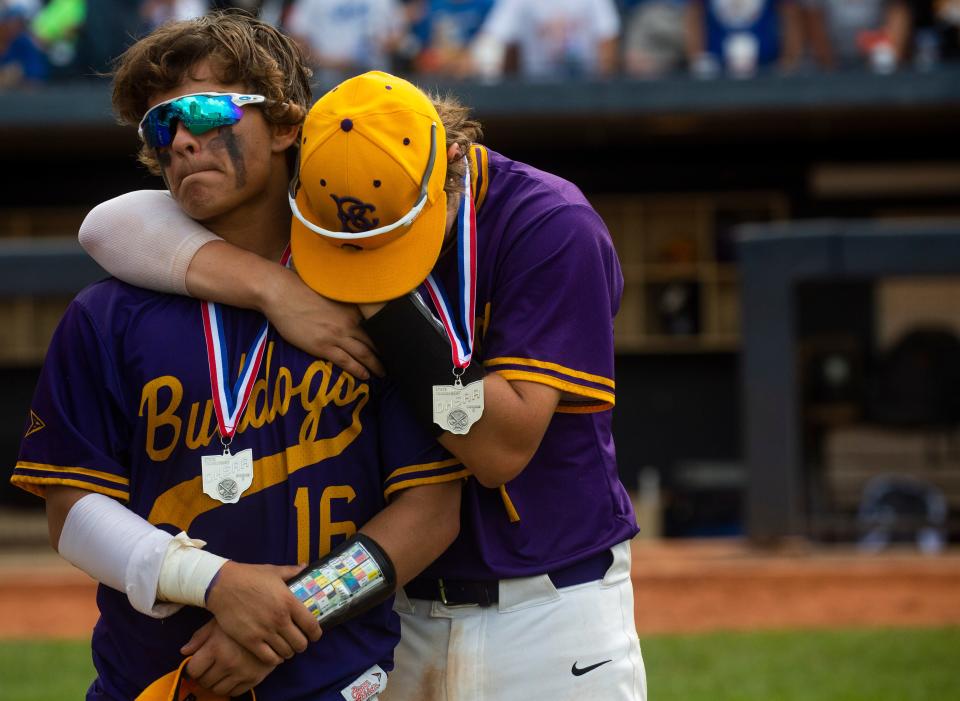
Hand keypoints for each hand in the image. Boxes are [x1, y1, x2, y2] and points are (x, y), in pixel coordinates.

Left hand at [181, 620, 277, 695]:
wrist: (272, 621)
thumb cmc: (241, 618)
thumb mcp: (218, 622)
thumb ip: (199, 637)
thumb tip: (184, 652)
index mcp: (216, 647)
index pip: (193, 670)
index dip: (193, 668)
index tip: (197, 664)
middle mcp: (228, 662)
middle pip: (205, 682)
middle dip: (203, 676)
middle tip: (208, 668)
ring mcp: (242, 672)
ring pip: (218, 690)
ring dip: (216, 683)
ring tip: (220, 672)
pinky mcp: (255, 678)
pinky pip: (235, 692)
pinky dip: (230, 687)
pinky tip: (232, 675)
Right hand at [205, 561, 321, 664]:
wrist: (222, 585)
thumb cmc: (250, 576)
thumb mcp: (274, 571)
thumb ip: (292, 571)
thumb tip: (305, 567)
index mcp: (289, 601)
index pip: (311, 625)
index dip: (316, 633)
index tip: (315, 635)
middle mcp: (279, 619)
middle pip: (300, 642)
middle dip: (302, 644)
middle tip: (299, 641)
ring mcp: (265, 631)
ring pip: (286, 652)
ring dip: (289, 651)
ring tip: (287, 647)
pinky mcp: (250, 641)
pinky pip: (269, 658)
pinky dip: (275, 659)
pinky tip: (274, 654)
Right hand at [261, 266, 384, 378]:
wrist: (282, 294)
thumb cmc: (302, 289)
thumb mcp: (331, 293)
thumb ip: (344, 302)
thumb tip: (352, 308)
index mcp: (351, 308)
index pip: (376, 325)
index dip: (385, 336)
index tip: (394, 344)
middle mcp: (348, 323)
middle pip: (374, 342)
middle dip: (385, 354)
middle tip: (395, 363)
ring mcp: (336, 336)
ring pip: (364, 354)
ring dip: (375, 365)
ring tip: (383, 373)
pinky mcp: (323, 346)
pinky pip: (346, 362)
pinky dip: (358, 370)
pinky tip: (366, 376)